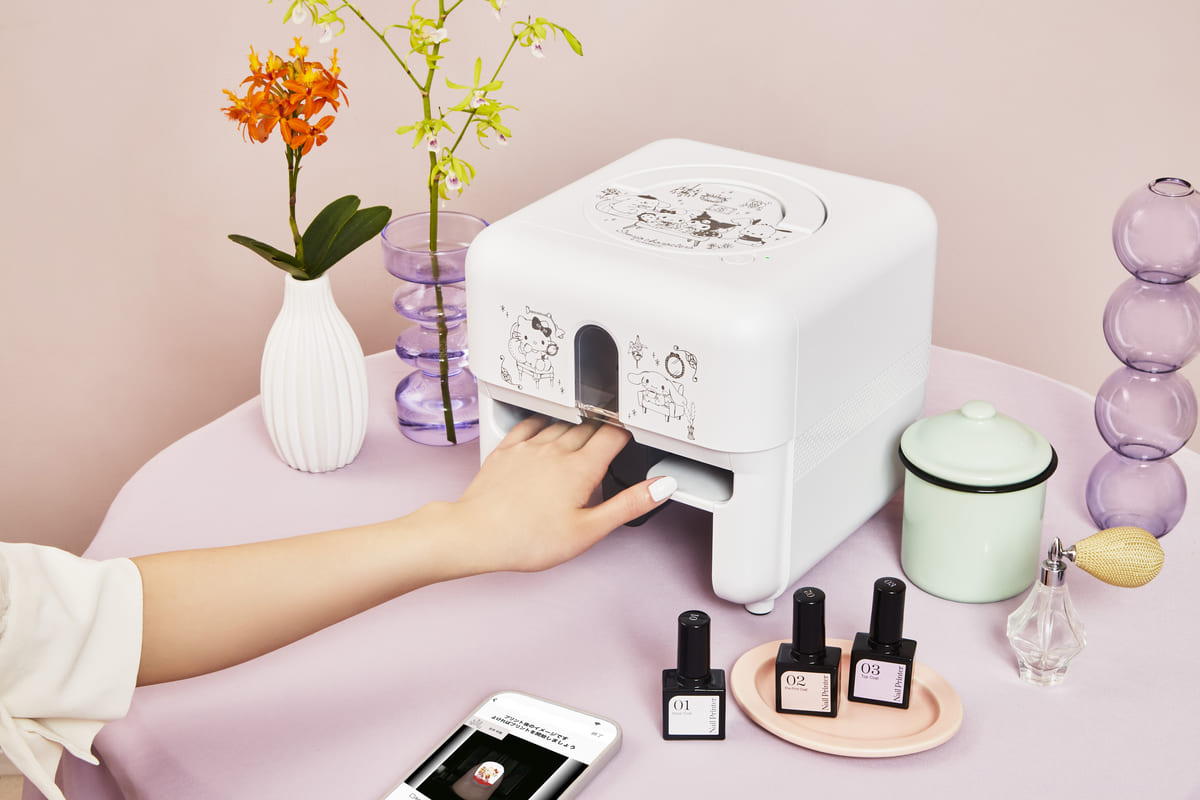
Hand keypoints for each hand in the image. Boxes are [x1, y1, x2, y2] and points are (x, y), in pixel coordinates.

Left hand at [440, 415, 675, 573]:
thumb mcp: (589, 530)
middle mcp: (555, 451)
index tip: (636, 435)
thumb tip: (660, 487)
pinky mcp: (507, 450)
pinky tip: (547, 430)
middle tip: (614, 437)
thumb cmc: (529, 539)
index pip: (614, 435)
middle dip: (606, 430)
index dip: (629, 432)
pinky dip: (545, 423)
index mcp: (580, 469)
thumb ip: (628, 505)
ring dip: (577, 425)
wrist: (477, 535)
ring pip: (562, 424)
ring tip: (585, 434)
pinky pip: (531, 424)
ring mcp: (529, 448)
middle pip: (589, 427)